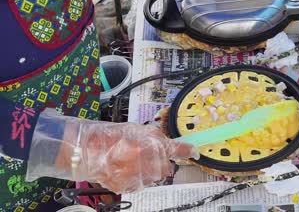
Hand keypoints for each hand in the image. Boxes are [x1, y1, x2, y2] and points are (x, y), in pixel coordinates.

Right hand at [59, 124, 197, 193]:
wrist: (85, 150)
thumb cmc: (109, 136)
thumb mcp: (136, 130)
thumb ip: (155, 138)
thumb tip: (171, 144)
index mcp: (149, 145)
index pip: (175, 149)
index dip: (187, 150)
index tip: (194, 151)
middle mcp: (146, 162)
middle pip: (165, 168)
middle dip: (159, 162)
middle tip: (143, 155)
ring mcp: (137, 176)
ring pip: (154, 178)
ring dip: (147, 171)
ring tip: (130, 162)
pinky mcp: (128, 187)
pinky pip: (141, 184)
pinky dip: (136, 179)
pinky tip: (124, 169)